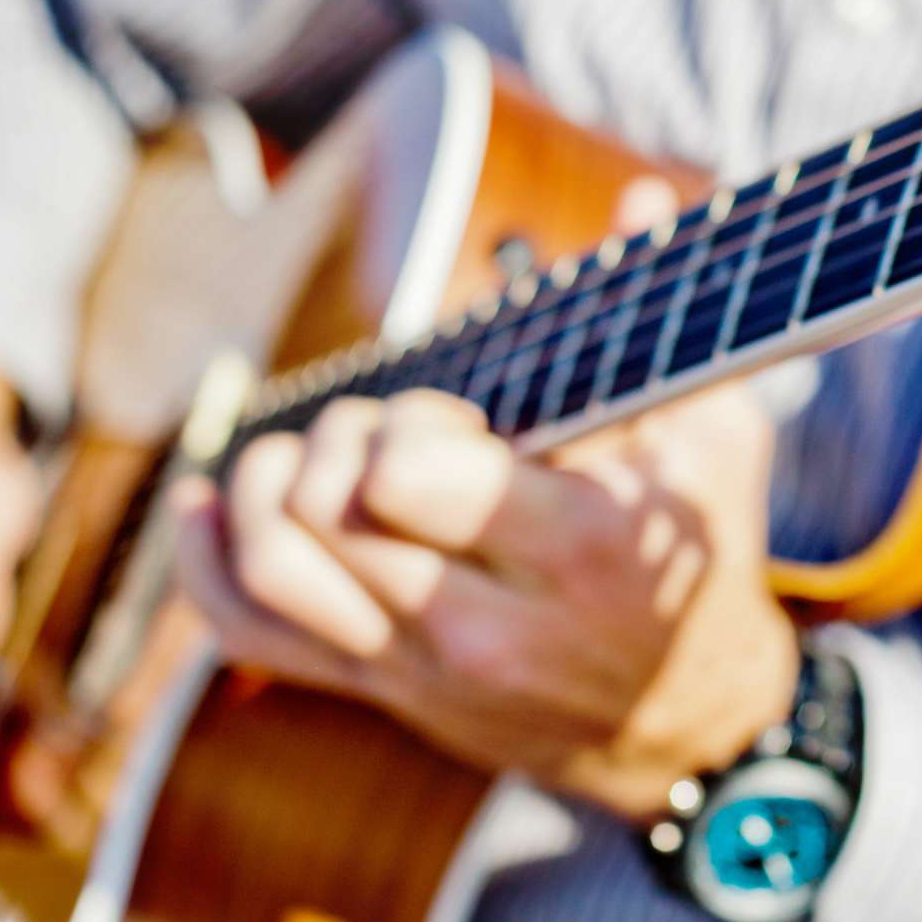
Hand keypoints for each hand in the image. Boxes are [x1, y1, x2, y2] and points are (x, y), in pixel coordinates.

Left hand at [170, 382, 799, 822]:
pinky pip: (247, 632)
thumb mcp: (714, 442)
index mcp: (572, 550)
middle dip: (341, 438)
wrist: (683, 725)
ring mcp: (421, 669)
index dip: (407, 423)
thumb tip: (639, 196)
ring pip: (271, 566)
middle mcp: (486, 622)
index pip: (402, 478)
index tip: (462, 422)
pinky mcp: (378, 692)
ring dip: (266, 485)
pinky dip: (206, 560)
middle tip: (394, 431)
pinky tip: (211, 503)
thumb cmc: (697, 564)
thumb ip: (667, 323)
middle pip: (326, 510)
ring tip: (314, 455)